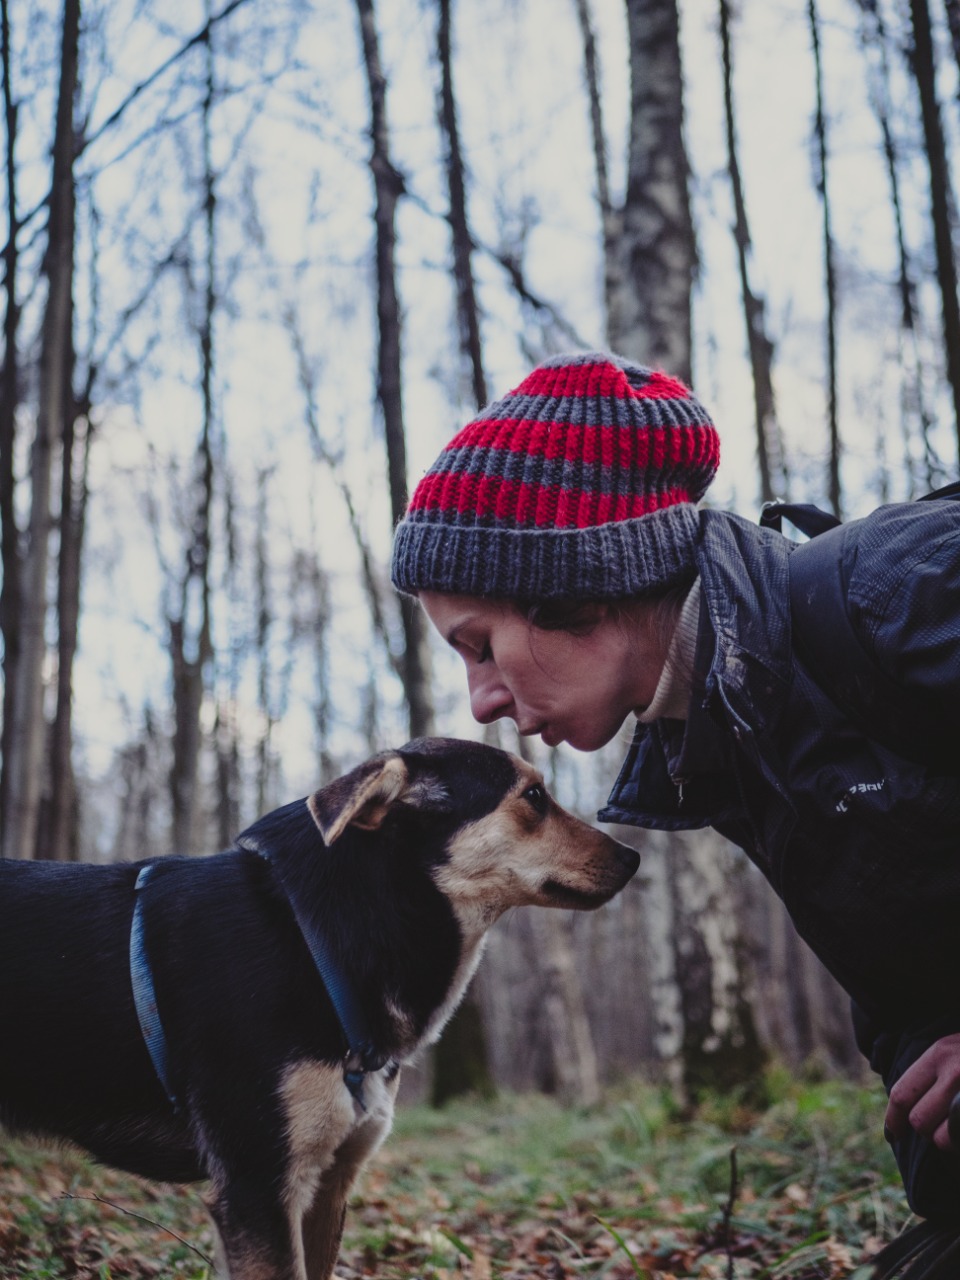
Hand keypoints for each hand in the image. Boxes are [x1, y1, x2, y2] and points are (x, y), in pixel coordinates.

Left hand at [886, 1033, 959, 1151]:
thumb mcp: (954, 1050)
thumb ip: (932, 1071)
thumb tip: (905, 1107)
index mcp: (940, 1054)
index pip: (902, 1094)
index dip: (894, 1119)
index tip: (893, 1135)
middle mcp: (955, 1071)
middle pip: (920, 1121)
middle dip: (928, 1131)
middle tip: (944, 1125)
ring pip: (943, 1138)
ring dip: (949, 1140)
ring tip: (958, 1126)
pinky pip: (959, 1137)